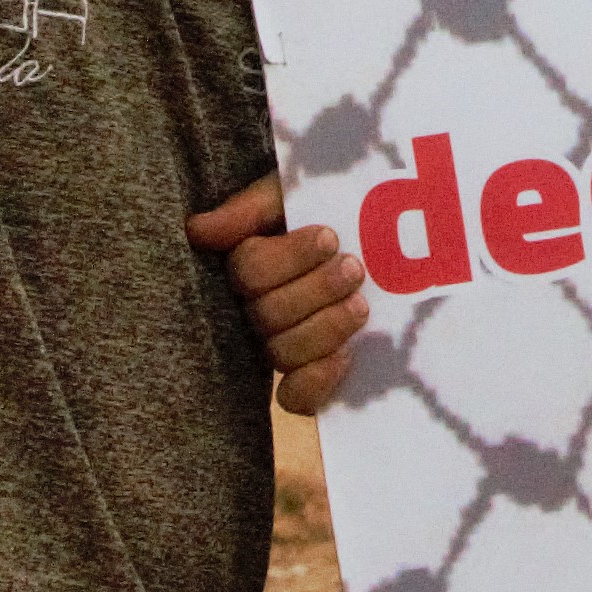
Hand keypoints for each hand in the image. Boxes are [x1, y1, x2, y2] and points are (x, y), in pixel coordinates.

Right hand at [191, 174, 371, 413]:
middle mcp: (257, 311)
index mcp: (251, 266)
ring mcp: (284, 346)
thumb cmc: (335, 209)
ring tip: (361, 305)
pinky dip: (317, 381)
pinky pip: (296, 398)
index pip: (249, 273)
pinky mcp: (312, 379)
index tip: (330, 236)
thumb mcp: (296, 194)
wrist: (393, 232)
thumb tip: (197, 230)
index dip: (289, 258)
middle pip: (267, 315)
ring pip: (281, 354)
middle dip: (316, 290)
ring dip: (325, 328)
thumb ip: (250, 209)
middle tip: (354, 268)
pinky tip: (345, 356)